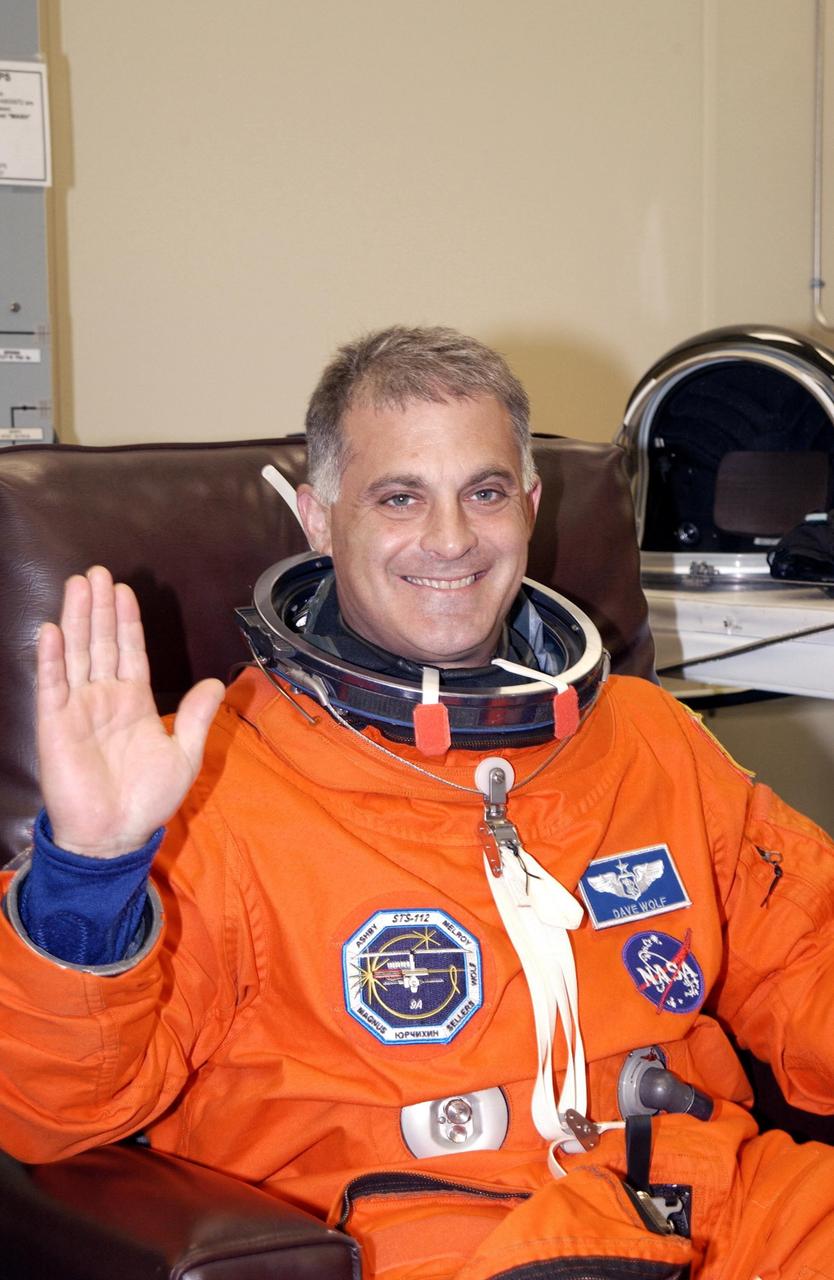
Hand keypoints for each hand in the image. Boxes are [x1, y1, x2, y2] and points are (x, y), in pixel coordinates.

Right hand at [37, 566, 224, 857]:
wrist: (116, 835)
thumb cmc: (147, 799)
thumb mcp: (184, 755)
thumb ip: (196, 717)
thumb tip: (216, 684)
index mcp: (134, 702)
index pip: (130, 651)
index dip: (127, 622)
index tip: (126, 590)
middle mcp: (104, 699)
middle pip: (100, 643)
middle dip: (99, 608)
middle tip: (98, 572)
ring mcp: (78, 709)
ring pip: (77, 654)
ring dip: (75, 620)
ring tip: (77, 585)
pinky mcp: (55, 725)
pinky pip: (51, 686)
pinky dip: (51, 658)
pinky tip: (51, 630)